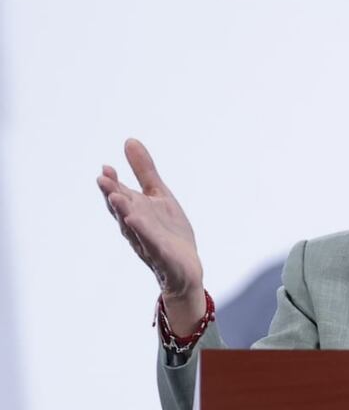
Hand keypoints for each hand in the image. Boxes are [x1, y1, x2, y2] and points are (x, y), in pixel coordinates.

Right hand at [97, 138, 205, 334]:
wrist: (186, 269)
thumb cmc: (168, 231)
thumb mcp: (159, 196)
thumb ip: (144, 171)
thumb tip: (129, 140)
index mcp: (135, 212)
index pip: (121, 197)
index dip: (112, 184)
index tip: (106, 168)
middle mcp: (137, 229)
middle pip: (122, 211)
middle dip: (113, 196)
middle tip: (103, 179)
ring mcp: (149, 244)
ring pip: (134, 229)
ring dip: (125, 214)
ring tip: (117, 198)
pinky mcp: (164, 258)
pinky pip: (154, 247)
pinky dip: (146, 235)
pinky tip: (139, 222)